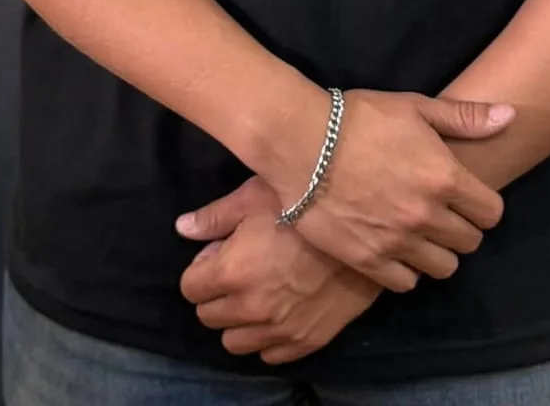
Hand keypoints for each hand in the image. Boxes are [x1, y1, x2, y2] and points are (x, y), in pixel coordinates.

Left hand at [178, 177, 379, 364]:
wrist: (366, 227)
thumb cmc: (306, 201)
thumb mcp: (256, 195)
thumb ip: (215, 216)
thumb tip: (183, 228)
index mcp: (233, 272)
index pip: (190, 287)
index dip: (202, 268)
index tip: (220, 253)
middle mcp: (251, 308)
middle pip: (208, 316)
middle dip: (216, 292)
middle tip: (239, 268)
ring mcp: (279, 330)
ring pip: (234, 342)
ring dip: (238, 319)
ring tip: (257, 291)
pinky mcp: (305, 342)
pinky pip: (268, 355)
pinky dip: (267, 337)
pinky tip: (280, 308)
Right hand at [247, 89, 513, 292]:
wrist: (301, 142)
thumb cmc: (359, 118)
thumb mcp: (414, 107)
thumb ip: (464, 118)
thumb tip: (510, 117)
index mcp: (445, 177)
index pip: (492, 213)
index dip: (482, 205)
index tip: (467, 198)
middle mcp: (427, 215)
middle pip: (470, 242)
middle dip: (461, 228)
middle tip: (440, 213)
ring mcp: (398, 242)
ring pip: (443, 268)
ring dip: (436, 252)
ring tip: (418, 233)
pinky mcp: (368, 260)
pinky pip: (405, 283)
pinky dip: (405, 269)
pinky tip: (394, 248)